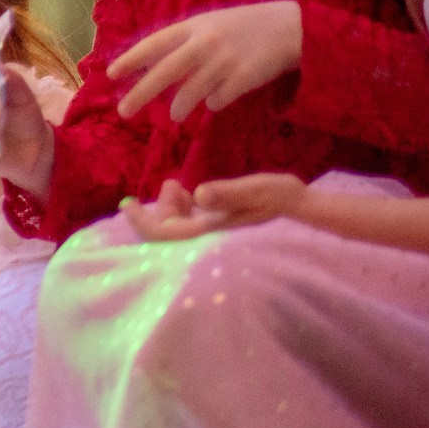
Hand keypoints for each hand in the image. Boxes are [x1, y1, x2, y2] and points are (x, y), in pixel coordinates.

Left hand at [109, 1, 301, 120]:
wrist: (289, 28)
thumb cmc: (241, 27)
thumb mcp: (208, 24)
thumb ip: (182, 42)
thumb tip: (148, 64)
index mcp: (194, 26)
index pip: (154, 43)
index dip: (131, 59)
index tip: (110, 75)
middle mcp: (205, 42)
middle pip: (165, 71)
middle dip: (141, 93)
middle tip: (123, 112)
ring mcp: (225, 61)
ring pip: (191, 92)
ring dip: (179, 107)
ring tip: (175, 115)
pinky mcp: (244, 78)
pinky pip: (218, 99)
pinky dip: (213, 102)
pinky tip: (216, 100)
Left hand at [121, 174, 310, 241]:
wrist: (301, 208)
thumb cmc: (278, 196)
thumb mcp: (254, 190)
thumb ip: (227, 193)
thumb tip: (200, 194)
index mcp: (210, 235)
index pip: (164, 236)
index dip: (142, 222)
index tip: (127, 204)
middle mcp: (206, 242)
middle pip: (166, 234)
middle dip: (161, 210)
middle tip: (172, 185)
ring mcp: (211, 239)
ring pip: (177, 229)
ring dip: (172, 209)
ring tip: (178, 187)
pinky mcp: (217, 232)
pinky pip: (189, 227)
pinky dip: (183, 212)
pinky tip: (188, 195)